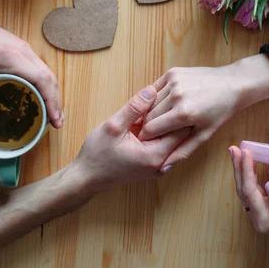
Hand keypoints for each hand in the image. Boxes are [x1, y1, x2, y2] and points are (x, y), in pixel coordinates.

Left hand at [0, 12, 62, 132]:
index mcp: (14, 58)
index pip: (43, 81)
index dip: (52, 102)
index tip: (56, 120)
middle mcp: (25, 52)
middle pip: (50, 78)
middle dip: (56, 102)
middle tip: (57, 123)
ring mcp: (25, 49)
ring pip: (47, 73)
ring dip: (53, 92)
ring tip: (53, 113)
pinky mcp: (22, 49)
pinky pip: (40, 68)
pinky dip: (45, 84)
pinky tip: (41, 95)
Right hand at [73, 86, 190, 190]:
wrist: (86, 177)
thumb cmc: (97, 154)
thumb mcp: (113, 126)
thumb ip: (134, 108)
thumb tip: (152, 90)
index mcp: (155, 155)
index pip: (182, 129)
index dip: (180, 110)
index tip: (178, 94)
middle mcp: (161, 164)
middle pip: (179, 135)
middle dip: (175, 116)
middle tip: (173, 96)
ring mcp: (157, 167)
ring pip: (171, 140)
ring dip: (166, 123)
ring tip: (162, 105)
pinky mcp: (151, 166)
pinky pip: (162, 145)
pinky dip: (159, 132)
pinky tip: (150, 119)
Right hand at [138, 54, 268, 170]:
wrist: (233, 83)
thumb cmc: (221, 111)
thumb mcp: (204, 134)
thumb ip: (183, 150)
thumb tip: (165, 165)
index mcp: (183, 113)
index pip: (151, 130)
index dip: (148, 138)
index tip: (148, 142)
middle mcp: (176, 96)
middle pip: (148, 116)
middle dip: (148, 126)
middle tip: (154, 131)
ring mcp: (173, 82)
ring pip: (150, 102)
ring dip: (151, 112)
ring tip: (162, 118)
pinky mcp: (173, 72)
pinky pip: (155, 89)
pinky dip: (155, 98)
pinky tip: (164, 104)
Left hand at [229, 145, 268, 248]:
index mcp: (265, 222)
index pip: (250, 193)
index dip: (246, 172)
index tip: (246, 153)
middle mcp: (259, 217)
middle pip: (243, 190)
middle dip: (238, 168)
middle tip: (234, 148)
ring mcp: (262, 210)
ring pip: (246, 187)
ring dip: (240, 169)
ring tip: (236, 151)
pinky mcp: (266, 203)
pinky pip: (253, 186)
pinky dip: (249, 173)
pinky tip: (248, 161)